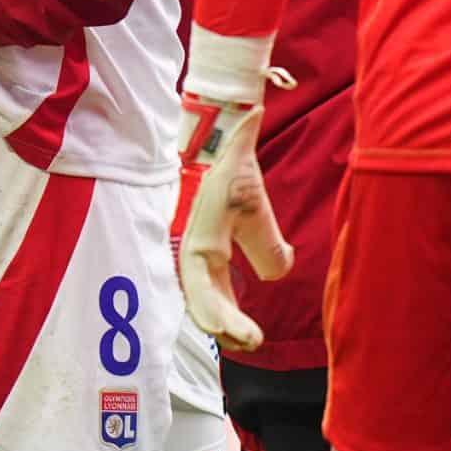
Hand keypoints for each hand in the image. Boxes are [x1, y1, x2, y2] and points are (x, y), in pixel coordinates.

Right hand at [174, 94, 290, 353]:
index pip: (196, 277)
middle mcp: (197, 254)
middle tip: (253, 340)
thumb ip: (244, 137)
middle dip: (222, 323)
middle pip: (201, 299)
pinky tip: (249, 333)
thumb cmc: (230, 167)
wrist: (219, 169)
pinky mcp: (218, 270)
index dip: (209, 305)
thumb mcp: (240, 160)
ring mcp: (206, 265)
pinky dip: (231, 318)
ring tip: (253, 341)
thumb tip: (252, 109)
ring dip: (228, 325)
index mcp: (202, 235)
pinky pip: (220, 300)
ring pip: (210, 304)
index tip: (228, 328)